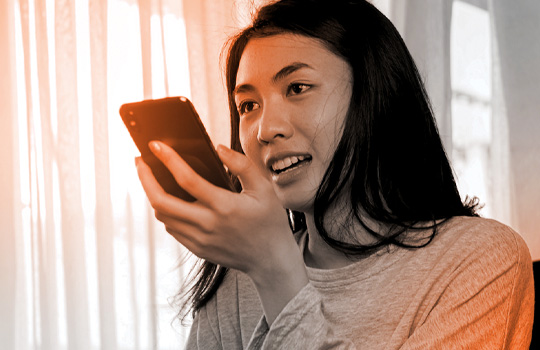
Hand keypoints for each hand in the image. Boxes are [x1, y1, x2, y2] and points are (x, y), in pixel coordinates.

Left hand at [136, 141, 301, 279]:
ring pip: (163, 216)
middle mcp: (207, 224)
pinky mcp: (197, 248)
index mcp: (224, 206)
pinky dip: (165, 211)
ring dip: (152, 194)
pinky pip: (172, 228)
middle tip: (140, 162)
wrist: (270, 260)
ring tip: (151, 177)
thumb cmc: (269, 221)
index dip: (168, 160)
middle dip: (145, 178)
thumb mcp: (264, 189)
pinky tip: (168, 199)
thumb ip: (242, 165)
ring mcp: (199, 239)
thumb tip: (218, 149)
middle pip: (162, 201)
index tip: (155, 145)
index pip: (187, 180)